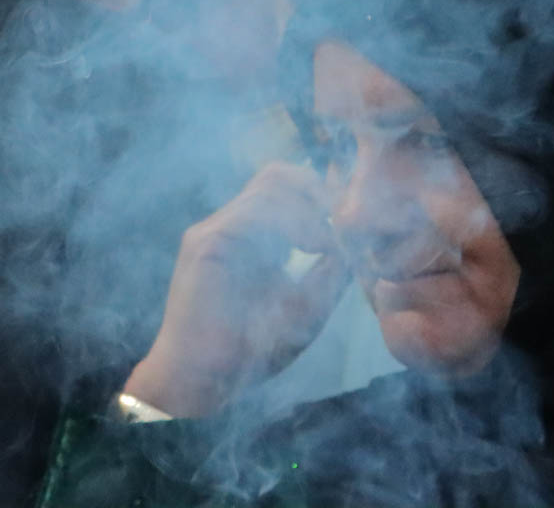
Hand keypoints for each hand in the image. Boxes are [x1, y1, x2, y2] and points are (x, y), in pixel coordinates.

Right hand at [122, 162, 349, 417]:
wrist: (201, 377)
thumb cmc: (247, 348)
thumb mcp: (303, 306)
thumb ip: (326, 275)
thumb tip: (351, 246)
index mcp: (248, 237)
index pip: (282, 187)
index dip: (320, 194)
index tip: (350, 219)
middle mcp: (228, 224)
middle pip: (276, 175)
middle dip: (318, 190)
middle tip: (344, 221)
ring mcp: (214, 230)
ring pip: (270, 186)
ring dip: (309, 208)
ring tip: (327, 243)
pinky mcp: (208, 244)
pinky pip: (255, 213)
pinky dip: (292, 222)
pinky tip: (312, 247)